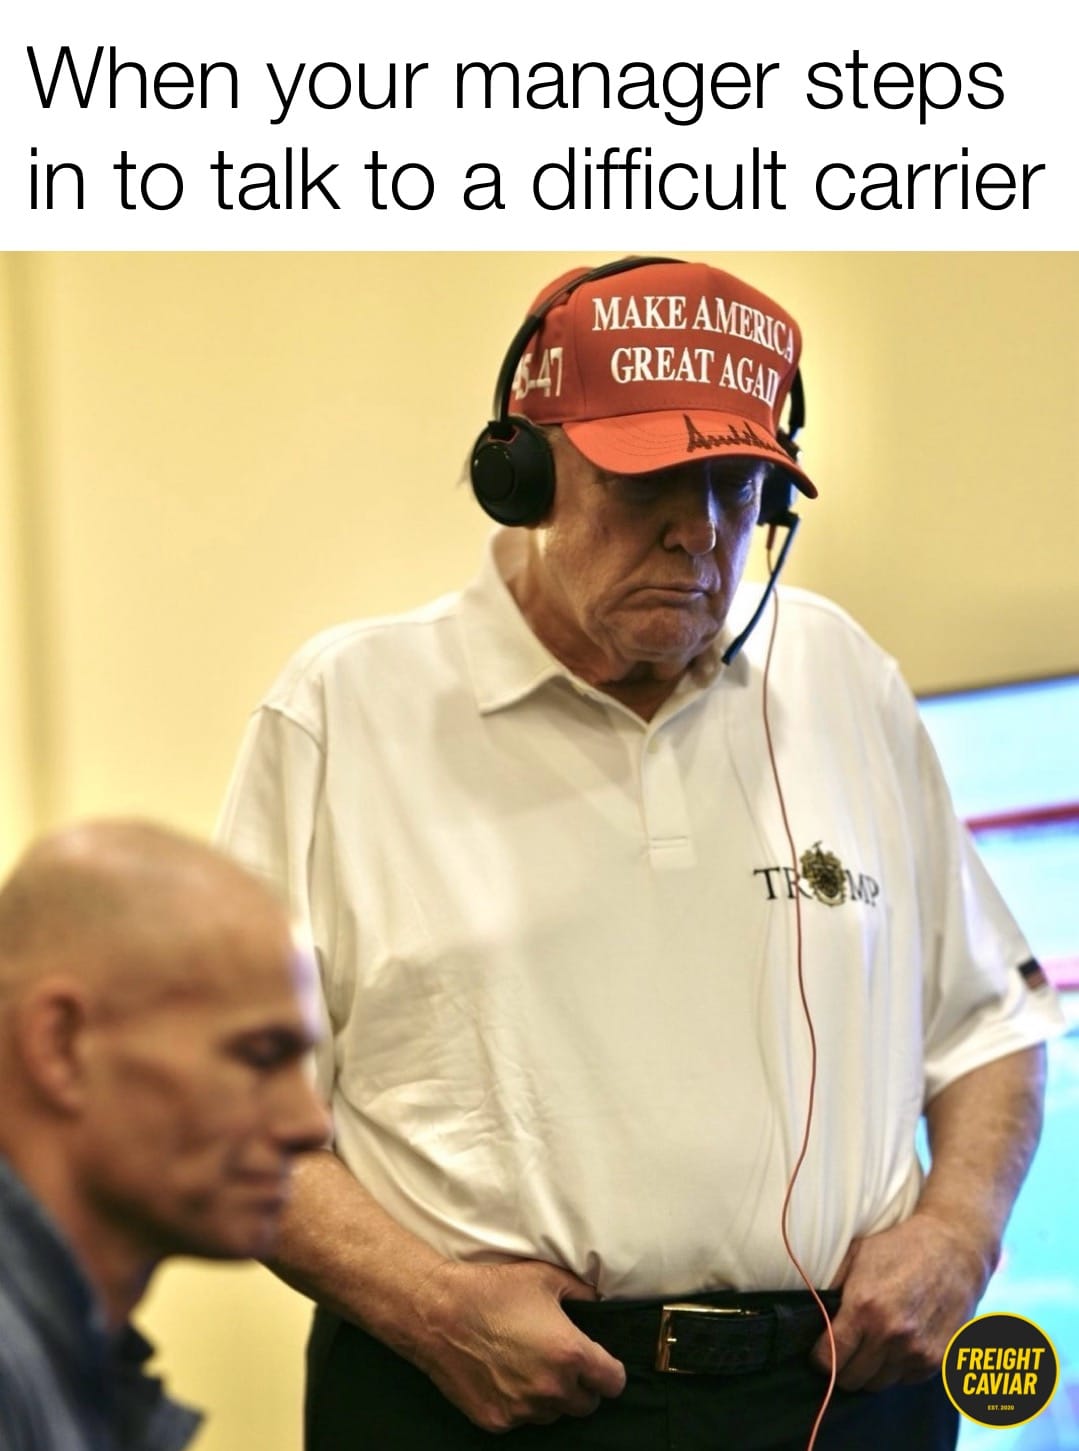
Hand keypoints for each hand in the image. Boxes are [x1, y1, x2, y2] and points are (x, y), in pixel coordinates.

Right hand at [410, 1259, 626, 1432]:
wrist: (439, 1313)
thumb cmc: (492, 1291)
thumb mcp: (545, 1278)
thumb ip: (581, 1292)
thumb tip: (600, 1300)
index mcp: (570, 1354)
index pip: (613, 1383)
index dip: (610, 1372)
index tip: (601, 1364)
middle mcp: (551, 1388)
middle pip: (586, 1404)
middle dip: (581, 1386)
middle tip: (562, 1362)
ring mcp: (523, 1409)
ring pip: (553, 1414)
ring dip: (550, 1397)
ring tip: (530, 1366)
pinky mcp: (497, 1421)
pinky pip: (521, 1419)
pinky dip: (520, 1404)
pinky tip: (505, 1376)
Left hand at [811, 1211, 993, 1390]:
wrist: (954, 1249)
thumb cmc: (900, 1247)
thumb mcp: (858, 1254)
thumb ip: (832, 1284)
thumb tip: (811, 1309)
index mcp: (865, 1308)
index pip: (830, 1358)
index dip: (819, 1360)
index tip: (818, 1354)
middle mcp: (891, 1334)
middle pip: (853, 1379)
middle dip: (842, 1368)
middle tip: (843, 1353)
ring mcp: (917, 1350)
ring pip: (879, 1384)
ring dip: (871, 1370)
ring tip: (871, 1347)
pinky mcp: (939, 1359)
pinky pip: (906, 1379)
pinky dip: (897, 1369)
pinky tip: (896, 1346)